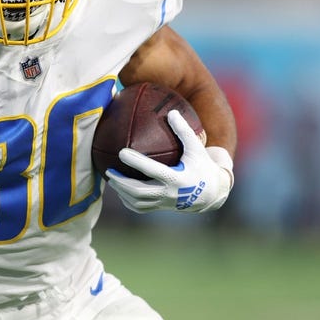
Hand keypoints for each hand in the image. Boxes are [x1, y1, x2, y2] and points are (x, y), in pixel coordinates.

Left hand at [105, 109, 233, 213]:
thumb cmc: (202, 166)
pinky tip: (119, 190)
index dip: (136, 162)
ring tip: (110, 179)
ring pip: (137, 202)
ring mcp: (164, 203)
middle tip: (108, 171)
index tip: (121, 152)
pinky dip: (128, 200)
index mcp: (177, 178)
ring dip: (122, 192)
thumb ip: (184, 131)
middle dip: (122, 182)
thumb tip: (171, 112)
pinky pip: (140, 208)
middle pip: (139, 191)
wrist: (211, 193)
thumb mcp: (196, 148)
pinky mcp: (161, 208)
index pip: (153, 170)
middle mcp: (169, 193)